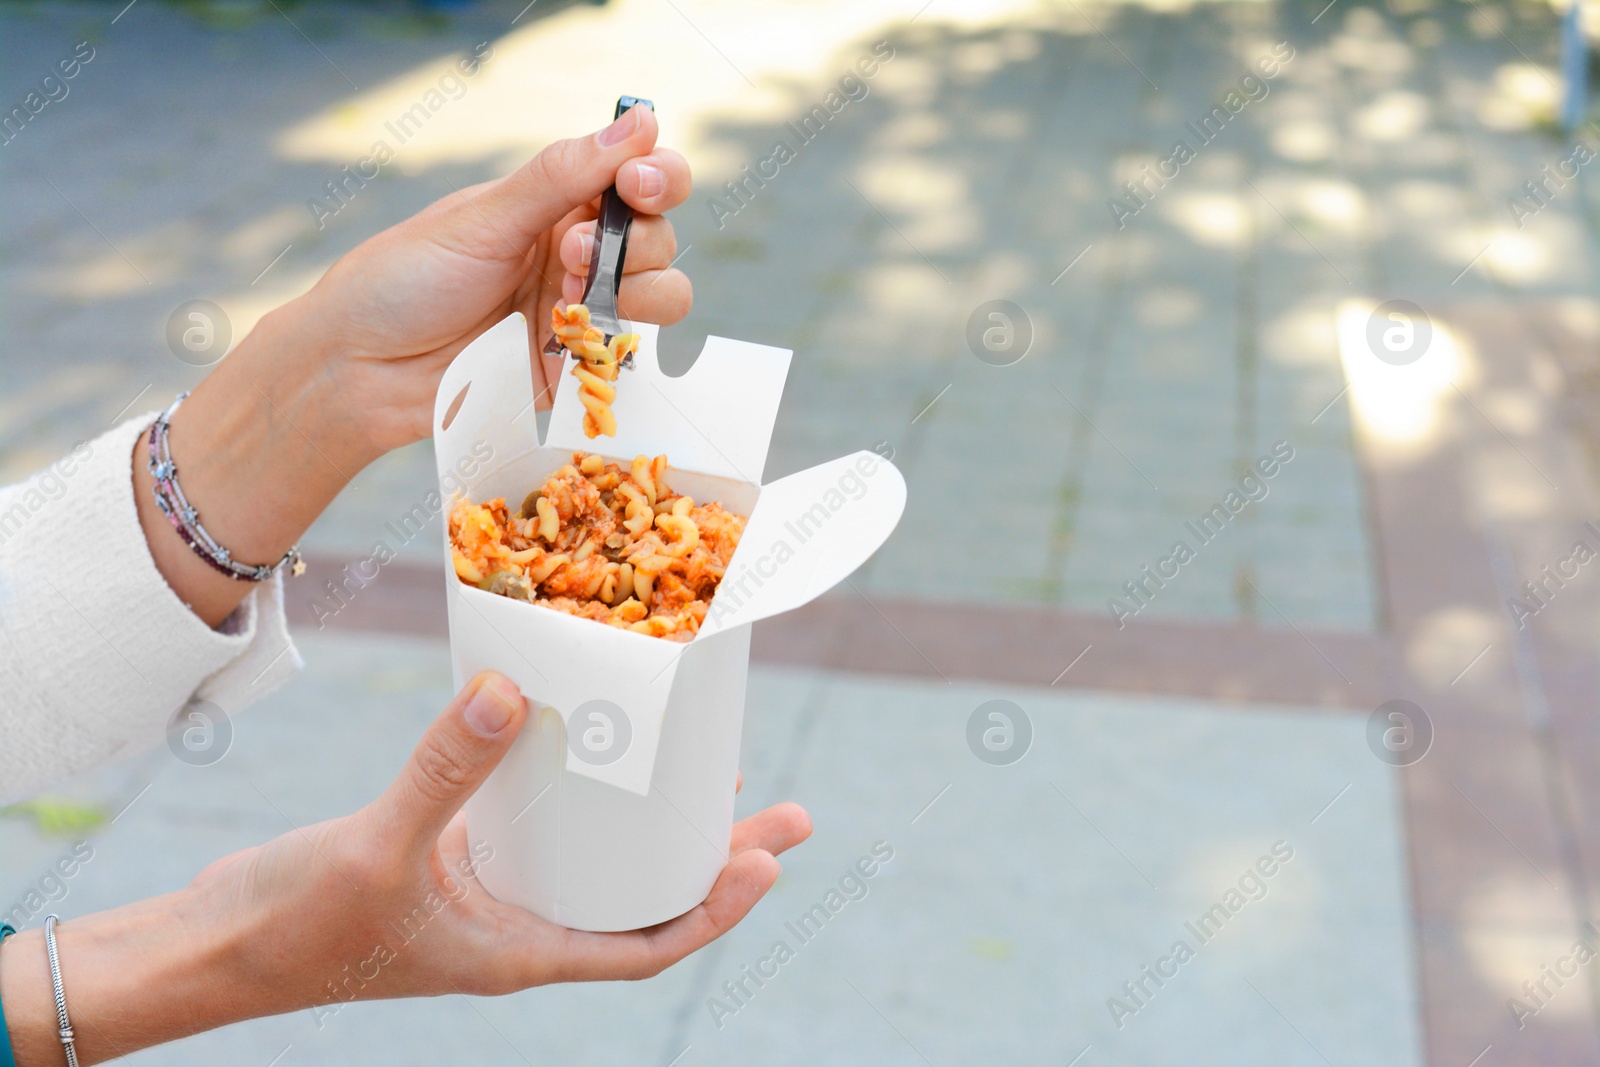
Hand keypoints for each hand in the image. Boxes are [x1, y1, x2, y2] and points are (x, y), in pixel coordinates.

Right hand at [202, 672, 808, 1004]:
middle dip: (715, 857)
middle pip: (642, 896)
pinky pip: (538, 822)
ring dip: (655, 821)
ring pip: (597, 858)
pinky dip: (577, 790)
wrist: (211, 947)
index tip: (769, 861)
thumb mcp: (380, 849)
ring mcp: (487, 891)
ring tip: (715, 774)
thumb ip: (445, 771)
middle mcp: (517, 924)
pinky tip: (592, 744)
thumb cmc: (292, 928)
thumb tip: (510, 691)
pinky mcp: (452, 855)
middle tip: (782, 810)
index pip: (645, 945)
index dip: (714, 909)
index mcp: (519, 950)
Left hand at [287, 103, 692, 455]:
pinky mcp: (578, 368)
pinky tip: (566, 341)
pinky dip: (618, 345)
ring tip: (570, 301)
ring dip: (638, 291)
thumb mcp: (482, 219)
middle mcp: (579, 253)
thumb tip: (637, 122)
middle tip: (573, 252)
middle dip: (635, 241)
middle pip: (661, 235)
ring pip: (664, 294)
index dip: (658, 174)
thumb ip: (563, 175)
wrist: (361, 368)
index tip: (637, 183)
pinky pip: (633, 355)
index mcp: (556, 202)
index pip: (640, 175)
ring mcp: (583, 311)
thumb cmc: (404, 280)